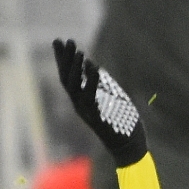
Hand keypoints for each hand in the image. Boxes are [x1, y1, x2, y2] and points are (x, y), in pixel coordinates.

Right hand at [51, 39, 147, 167]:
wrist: (129, 147)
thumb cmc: (121, 123)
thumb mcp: (111, 98)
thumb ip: (101, 83)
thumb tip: (92, 64)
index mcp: (81, 100)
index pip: (67, 76)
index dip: (62, 59)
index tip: (59, 41)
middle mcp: (80, 105)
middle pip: (67, 78)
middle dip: (65, 59)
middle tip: (66, 40)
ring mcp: (87, 112)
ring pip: (75, 87)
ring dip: (76, 68)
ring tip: (78, 51)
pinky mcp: (97, 118)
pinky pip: (91, 96)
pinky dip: (91, 80)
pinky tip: (93, 67)